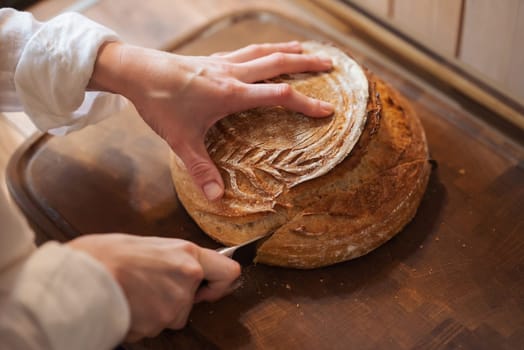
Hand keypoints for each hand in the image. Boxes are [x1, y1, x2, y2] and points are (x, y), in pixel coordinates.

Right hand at [67, 234, 239, 340]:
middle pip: (193, 302)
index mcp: (188, 255)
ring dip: (156, 311)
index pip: (229, 272)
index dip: (220, 282)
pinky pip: (153, 328)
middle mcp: (187, 280)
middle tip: (150, 286)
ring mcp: (173, 305)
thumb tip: (187, 267)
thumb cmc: (109, 254)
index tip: (209, 286)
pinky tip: (128, 305)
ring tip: (133, 293)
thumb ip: (176, 258)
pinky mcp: (156, 325)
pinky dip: (142, 322)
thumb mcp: (151, 245)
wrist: (81, 276)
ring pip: (172, 316)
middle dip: (176, 300)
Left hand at [89, 41, 332, 200]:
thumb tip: (217, 197)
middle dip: (308, 63)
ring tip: (306, 50)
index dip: (306, 103)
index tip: (327, 110)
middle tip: (331, 63)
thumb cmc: (159, 104)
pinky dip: (264, 49)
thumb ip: (201, 168)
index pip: (279, 96)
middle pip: (279, 63)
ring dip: (288, 50)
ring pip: (264, 51)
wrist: (136, 71)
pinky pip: (247, 51)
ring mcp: (223, 63)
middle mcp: (233, 74)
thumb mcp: (181, 140)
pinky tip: (265, 53)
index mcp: (231, 94)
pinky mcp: (213, 59)